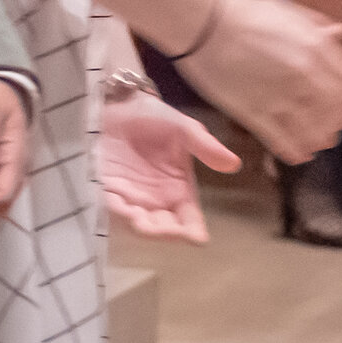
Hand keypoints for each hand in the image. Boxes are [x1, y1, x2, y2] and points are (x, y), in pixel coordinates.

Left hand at [98, 92, 241, 244]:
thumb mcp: (185, 130)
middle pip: (164, 227)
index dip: (193, 230)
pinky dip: (119, 212)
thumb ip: (205, 147)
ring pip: (139, 223)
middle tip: (168, 231)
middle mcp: (156, 202)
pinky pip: (113, 207)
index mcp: (179, 191)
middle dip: (166, 233)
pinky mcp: (107, 191)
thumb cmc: (155, 118)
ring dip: (142, 226)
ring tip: (144, 224)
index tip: (197, 237)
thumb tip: (234, 164)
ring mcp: (131, 199)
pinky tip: (126, 212)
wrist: (120, 105)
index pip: (190, 218)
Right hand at [174, 0, 341, 164]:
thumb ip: (318, 26)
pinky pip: (284, 142)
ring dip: (320, 139)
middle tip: (335, 126)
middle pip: (339, 113)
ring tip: (319, 141)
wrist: (203, 25)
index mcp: (316, 47)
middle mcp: (304, 75)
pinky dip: (296, 152)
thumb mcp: (288, 11)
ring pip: (315, 133)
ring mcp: (279, 96)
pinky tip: (299, 154)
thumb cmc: (245, 14)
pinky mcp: (254, 113)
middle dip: (340, 121)